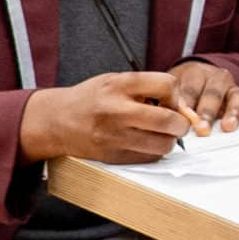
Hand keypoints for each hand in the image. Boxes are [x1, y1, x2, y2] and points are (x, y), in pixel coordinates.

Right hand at [20, 72, 199, 164]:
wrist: (56, 120)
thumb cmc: (92, 98)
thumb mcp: (116, 80)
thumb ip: (147, 87)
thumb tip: (182, 106)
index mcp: (119, 85)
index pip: (167, 85)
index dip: (176, 94)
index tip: (170, 100)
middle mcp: (116, 111)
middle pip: (168, 121)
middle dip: (181, 123)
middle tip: (177, 123)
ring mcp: (113, 136)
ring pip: (162, 145)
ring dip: (169, 140)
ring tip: (160, 133)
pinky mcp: (112, 157)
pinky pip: (148, 158)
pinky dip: (153, 151)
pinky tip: (143, 142)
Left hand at [169, 60, 238, 134]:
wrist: (195, 81)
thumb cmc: (180, 93)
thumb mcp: (169, 93)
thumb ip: (169, 104)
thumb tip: (168, 118)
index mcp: (194, 74)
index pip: (190, 88)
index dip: (186, 103)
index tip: (181, 118)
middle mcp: (217, 79)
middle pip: (214, 93)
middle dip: (208, 112)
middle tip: (202, 128)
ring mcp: (233, 89)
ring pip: (236, 96)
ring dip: (232, 112)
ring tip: (228, 127)